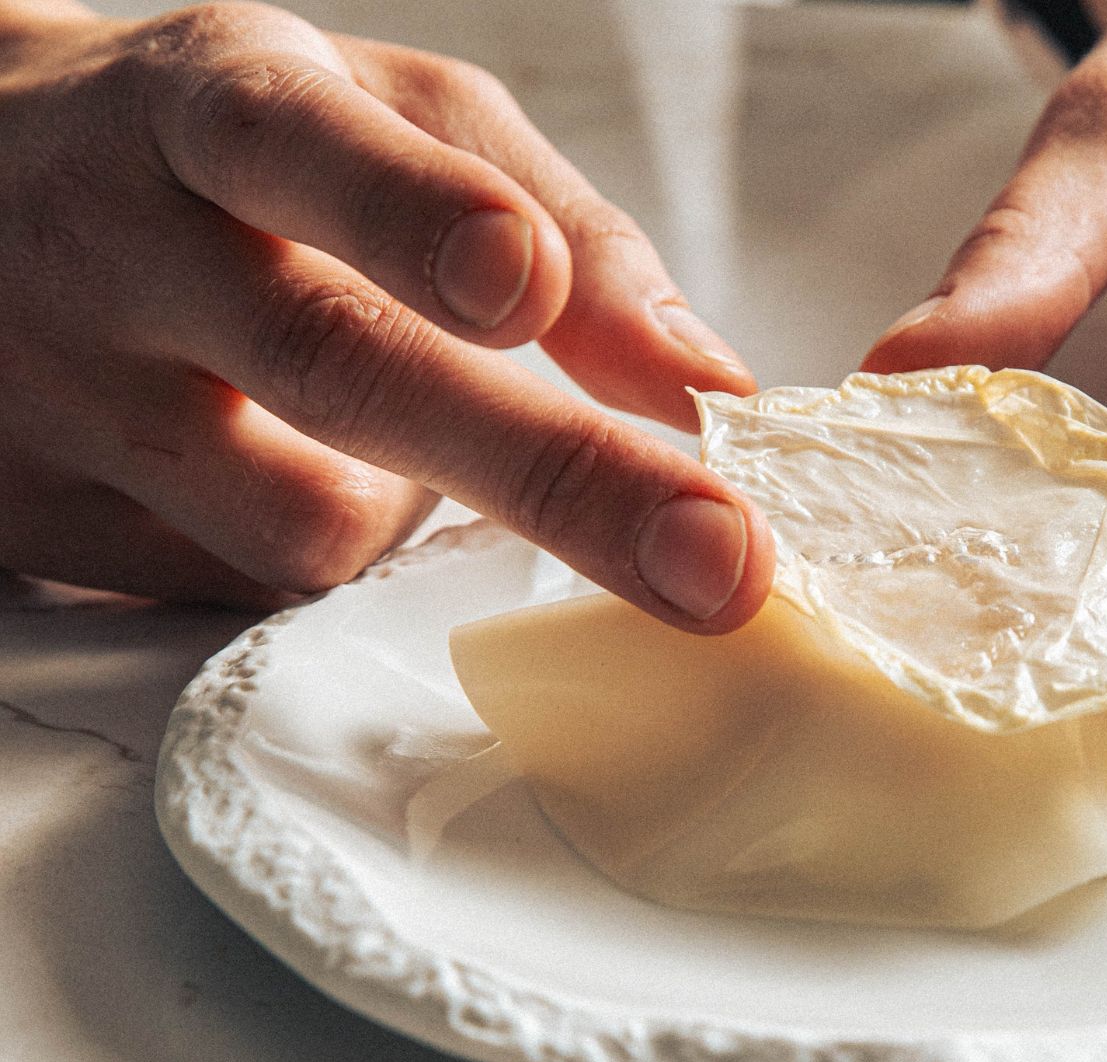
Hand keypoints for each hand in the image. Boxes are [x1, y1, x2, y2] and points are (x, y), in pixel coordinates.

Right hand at [0, 2, 771, 629]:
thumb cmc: (239, 154)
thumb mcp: (393, 121)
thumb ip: (568, 228)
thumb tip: (706, 387)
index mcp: (218, 109)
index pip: (299, 149)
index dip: (413, 217)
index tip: (529, 287)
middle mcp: (120, 247)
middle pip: (335, 369)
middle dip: (548, 473)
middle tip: (719, 563)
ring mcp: (58, 398)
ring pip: (300, 522)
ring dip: (408, 505)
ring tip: (375, 420)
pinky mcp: (34, 522)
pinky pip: (241, 587)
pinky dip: (320, 542)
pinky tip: (283, 461)